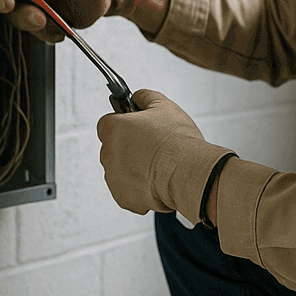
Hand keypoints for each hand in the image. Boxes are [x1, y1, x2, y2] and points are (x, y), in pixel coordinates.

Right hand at [0, 0, 133, 42]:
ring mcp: (37, 6)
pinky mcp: (50, 22)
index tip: (5, 0)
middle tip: (30, 13)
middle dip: (13, 12)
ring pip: (21, 21)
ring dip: (32, 23)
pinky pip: (41, 34)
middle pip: (4, 4)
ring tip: (47, 19)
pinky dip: (50, 33)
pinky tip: (61, 28)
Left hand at [96, 90, 234, 223]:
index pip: (107, 123)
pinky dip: (138, 189)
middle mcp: (108, 153)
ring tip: (158, 166)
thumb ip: (145, 97)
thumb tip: (138, 97)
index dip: (122, 124)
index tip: (134, 127)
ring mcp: (114, 177)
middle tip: (151, 147)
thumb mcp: (164, 106)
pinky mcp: (123, 197)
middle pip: (113, 148)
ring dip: (133, 169)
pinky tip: (156, 181)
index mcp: (114, 128)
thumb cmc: (177, 142)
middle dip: (128, 148)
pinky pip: (127, 191)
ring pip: (119, 171)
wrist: (188, 173)